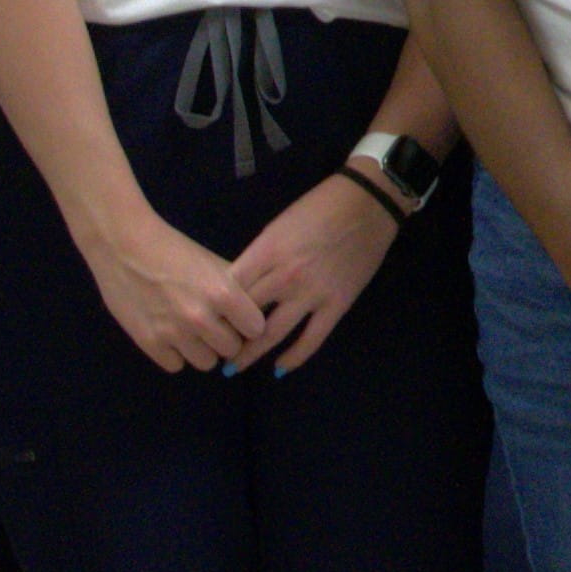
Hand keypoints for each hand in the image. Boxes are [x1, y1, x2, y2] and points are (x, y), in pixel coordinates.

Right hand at [82, 199, 273, 373]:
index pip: (256, 329)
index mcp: (223, 294)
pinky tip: (168, 333)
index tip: (238, 317)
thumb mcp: (212, 263)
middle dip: (225, 337)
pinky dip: (174, 353)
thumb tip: (256, 314)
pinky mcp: (149, 342)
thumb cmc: (172, 248)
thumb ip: (237, 289)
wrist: (122, 244)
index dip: (248, 323)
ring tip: (189, 329)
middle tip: (212, 323)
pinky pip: (176, 365)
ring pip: (206, 363)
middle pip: (232, 349)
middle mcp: (201, 318)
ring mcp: (174, 333)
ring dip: (201, 349)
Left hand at [223, 171, 401, 372]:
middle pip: (244, 314)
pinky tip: (279, 368)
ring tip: (234, 368)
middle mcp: (284, 276)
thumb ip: (258, 259)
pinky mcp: (336, 305)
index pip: (229, 289)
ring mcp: (312, 293)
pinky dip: (294, 358)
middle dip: (226, 335)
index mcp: (266, 252)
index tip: (204, 323)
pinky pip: (311, 339)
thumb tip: (240, 289)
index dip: (213, 309)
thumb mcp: (277, 228)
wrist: (366, 204)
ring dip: (251, 353)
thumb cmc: (318, 208)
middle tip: (213, 348)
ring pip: (273, 333)